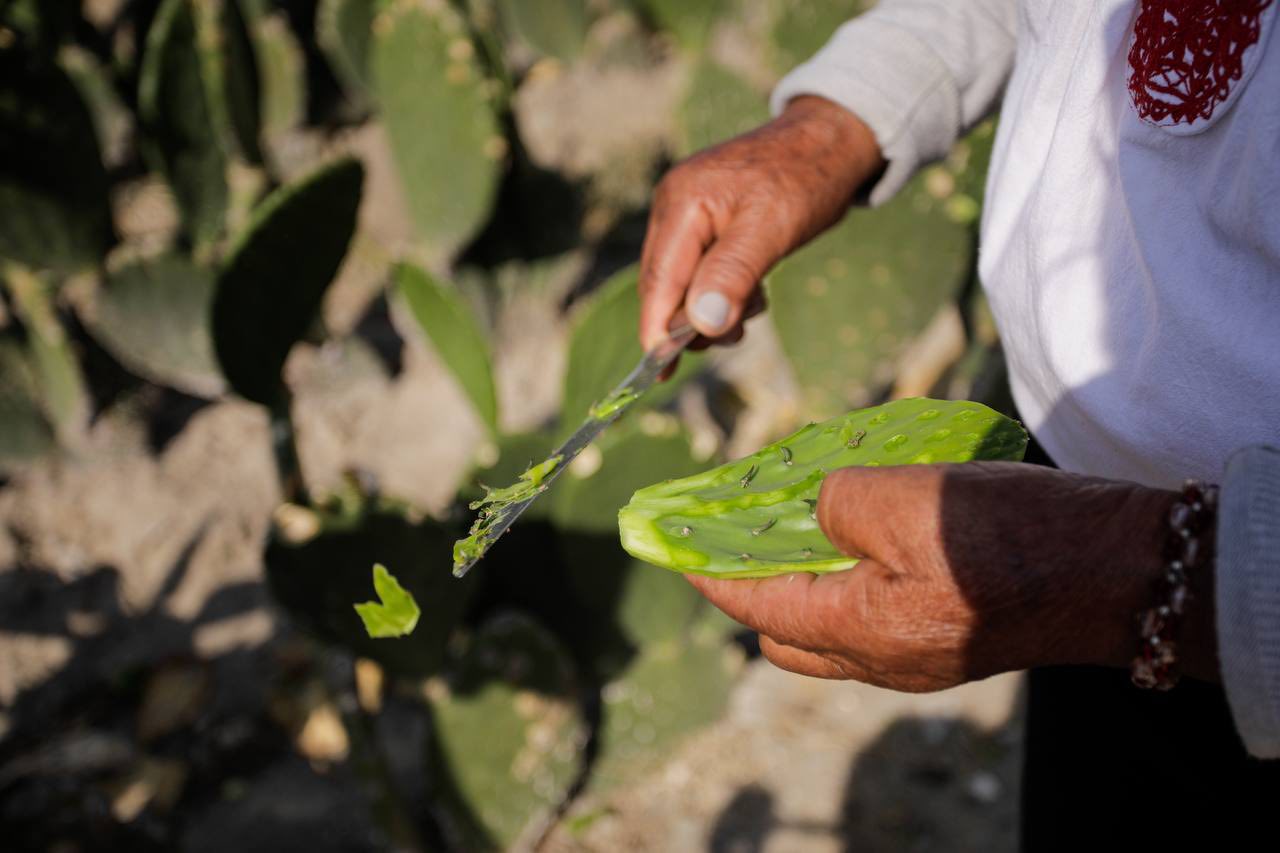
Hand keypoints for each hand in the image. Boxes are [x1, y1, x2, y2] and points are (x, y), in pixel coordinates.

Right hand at [638, 96, 883, 355]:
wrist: (829, 140)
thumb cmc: (806, 179)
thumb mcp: (772, 230)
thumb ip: (733, 274)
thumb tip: (701, 324)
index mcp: (683, 203)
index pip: (659, 280)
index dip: (658, 330)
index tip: (661, 370)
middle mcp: (674, 205)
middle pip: (664, 285)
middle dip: (695, 320)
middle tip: (736, 334)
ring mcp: (686, 212)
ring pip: (682, 282)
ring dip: (713, 307)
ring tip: (754, 304)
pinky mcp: (703, 220)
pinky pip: (699, 269)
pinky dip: (721, 290)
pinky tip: (750, 290)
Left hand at [687, 463, 1219, 690]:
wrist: (1122, 567)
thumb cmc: (1013, 536)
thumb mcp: (906, 500)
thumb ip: (837, 504)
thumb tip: (819, 511)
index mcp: (861, 631)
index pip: (756, 604)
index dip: (709, 572)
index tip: (673, 547)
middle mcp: (884, 658)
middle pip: (789, 631)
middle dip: (756, 583)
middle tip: (747, 527)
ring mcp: (920, 655)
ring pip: (834, 625)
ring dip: (810, 575)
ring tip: (806, 517)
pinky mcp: (952, 637)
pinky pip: (878, 614)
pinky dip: (855, 576)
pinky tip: (868, 528)